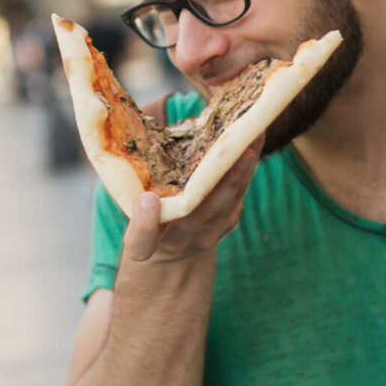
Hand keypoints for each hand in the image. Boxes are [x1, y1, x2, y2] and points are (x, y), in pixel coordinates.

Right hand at [121, 146, 258, 267]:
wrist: (174, 252)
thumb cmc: (146, 217)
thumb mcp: (131, 205)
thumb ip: (130, 182)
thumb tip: (131, 134)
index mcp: (144, 240)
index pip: (140, 241)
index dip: (143, 224)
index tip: (147, 199)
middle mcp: (179, 240)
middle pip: (204, 214)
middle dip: (226, 182)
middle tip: (241, 151)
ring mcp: (208, 234)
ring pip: (230, 201)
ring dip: (245, 167)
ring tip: (255, 134)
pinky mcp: (228, 222)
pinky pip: (240, 194)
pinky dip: (248, 166)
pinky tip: (255, 138)